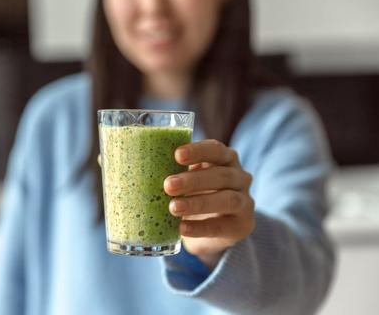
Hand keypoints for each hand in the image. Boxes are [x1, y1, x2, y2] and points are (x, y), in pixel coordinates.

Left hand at [164, 139, 254, 269]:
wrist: (213, 228)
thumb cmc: (195, 194)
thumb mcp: (188, 179)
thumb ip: (173, 170)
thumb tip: (133, 167)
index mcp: (225, 159)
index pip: (216, 149)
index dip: (198, 151)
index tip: (177, 155)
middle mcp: (239, 177)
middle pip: (221, 175)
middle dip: (193, 180)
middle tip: (168, 185)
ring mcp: (245, 202)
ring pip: (227, 199)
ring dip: (198, 202)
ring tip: (173, 208)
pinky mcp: (242, 225)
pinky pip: (222, 226)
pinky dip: (201, 228)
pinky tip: (182, 228)